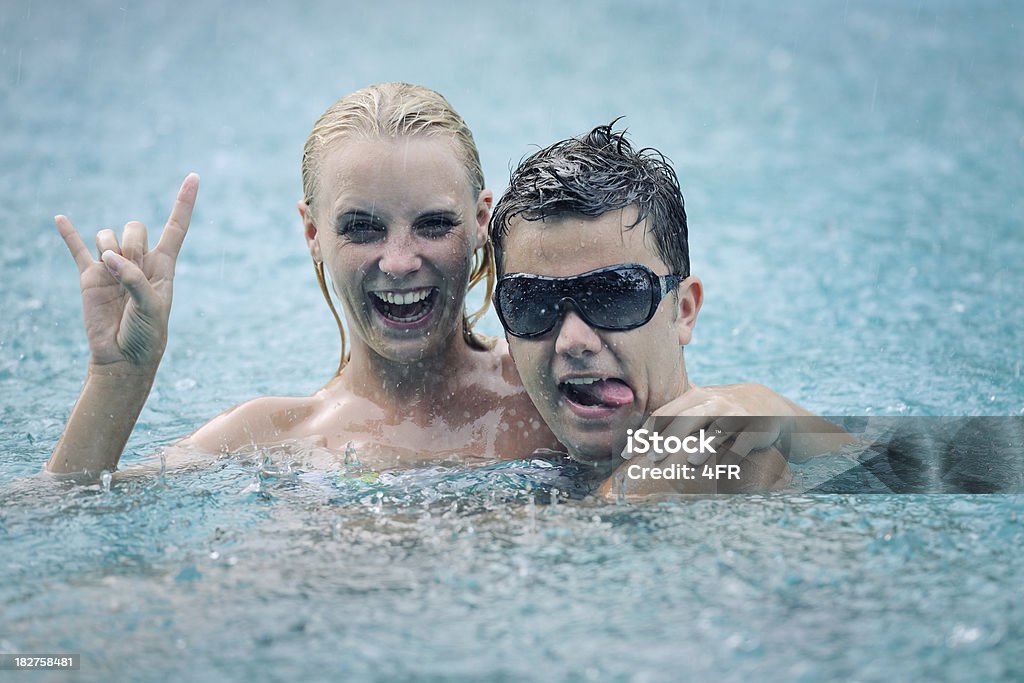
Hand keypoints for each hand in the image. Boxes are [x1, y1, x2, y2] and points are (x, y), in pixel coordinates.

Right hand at [56, 174, 198, 373]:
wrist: (122, 359)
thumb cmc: (146, 335)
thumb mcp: (151, 308)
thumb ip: (135, 279)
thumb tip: (108, 257)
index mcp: (163, 266)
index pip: (176, 227)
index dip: (184, 202)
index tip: (194, 176)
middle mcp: (138, 261)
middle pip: (134, 227)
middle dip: (131, 243)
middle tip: (129, 272)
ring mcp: (113, 267)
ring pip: (107, 235)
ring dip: (107, 249)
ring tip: (112, 276)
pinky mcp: (90, 277)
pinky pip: (77, 249)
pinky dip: (69, 234)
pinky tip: (60, 219)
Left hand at [624, 384, 792, 465]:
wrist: (767, 405)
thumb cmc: (722, 410)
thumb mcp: (698, 404)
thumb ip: (672, 413)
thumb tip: (634, 435)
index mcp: (694, 397)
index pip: (663, 414)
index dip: (644, 433)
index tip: (628, 452)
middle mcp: (713, 403)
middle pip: (686, 420)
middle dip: (668, 438)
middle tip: (652, 458)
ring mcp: (736, 416)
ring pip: (717, 429)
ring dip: (704, 445)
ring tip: (690, 461)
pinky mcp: (755, 429)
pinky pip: (743, 442)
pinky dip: (734, 454)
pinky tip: (724, 466)